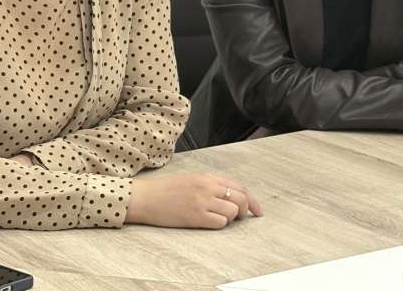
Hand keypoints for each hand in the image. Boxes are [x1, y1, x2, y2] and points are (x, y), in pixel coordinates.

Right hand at [126, 173, 262, 228]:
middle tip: (240, 218)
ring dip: (231, 218)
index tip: (257, 210)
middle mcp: (208, 187)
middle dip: (245, 210)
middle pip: (241, 198)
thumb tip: (229, 196)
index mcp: (207, 177)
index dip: (251, 200)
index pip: (238, 186)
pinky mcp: (196, 216)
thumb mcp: (190, 179)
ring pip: (233, 211)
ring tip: (219, 218)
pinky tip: (209, 223)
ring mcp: (202, 201)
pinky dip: (220, 225)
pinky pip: (220, 222)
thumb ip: (209, 185)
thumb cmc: (164, 190)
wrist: (144, 197)